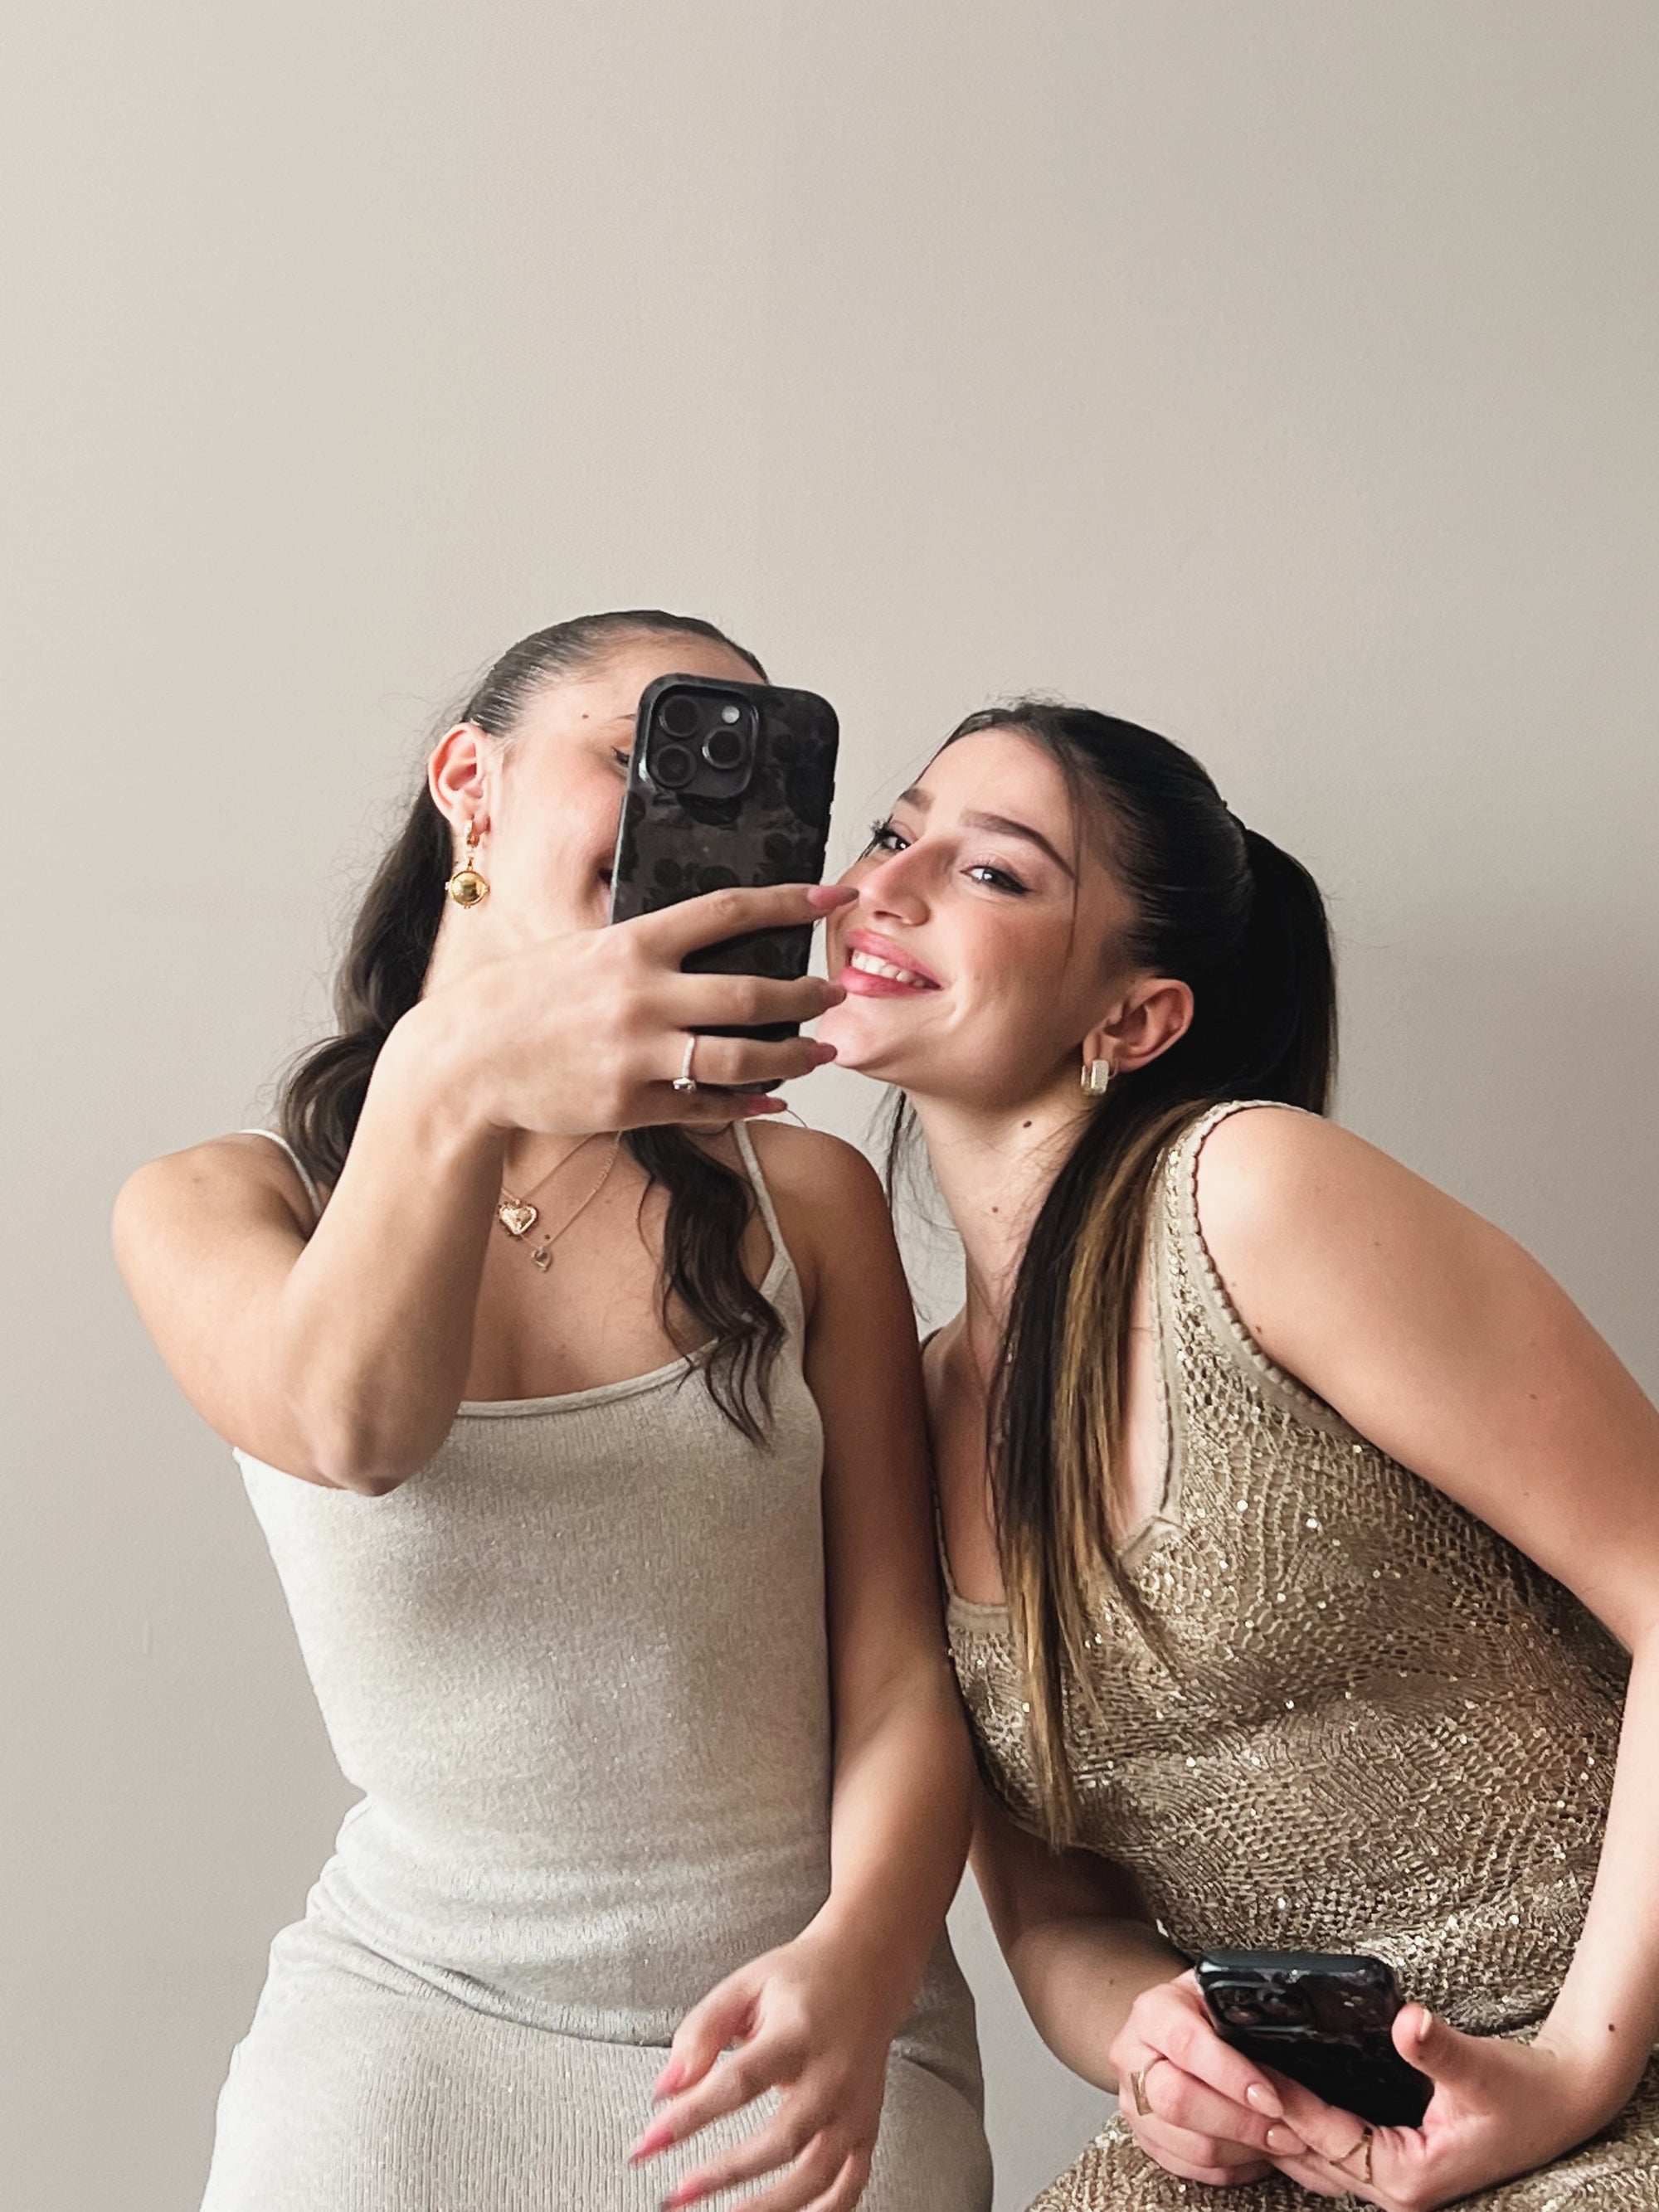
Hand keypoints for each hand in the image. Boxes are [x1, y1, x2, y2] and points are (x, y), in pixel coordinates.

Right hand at [414, 882, 855, 1137]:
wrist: (463, 1059)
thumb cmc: (520, 999)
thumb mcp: (578, 949)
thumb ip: (640, 947)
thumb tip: (702, 938)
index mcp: (630, 945)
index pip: (727, 911)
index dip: (788, 902)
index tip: (831, 896)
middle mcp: (639, 997)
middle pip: (750, 993)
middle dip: (806, 994)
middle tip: (836, 992)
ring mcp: (635, 1055)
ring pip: (738, 1057)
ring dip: (791, 1056)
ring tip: (819, 1053)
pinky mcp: (627, 1106)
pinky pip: (702, 1106)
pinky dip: (745, 1105)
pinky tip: (771, 1100)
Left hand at [625, 1929, 891, 2210]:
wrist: (867, 1968)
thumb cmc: (801, 1978)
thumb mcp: (744, 1986)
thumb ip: (701, 2032)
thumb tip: (665, 2088)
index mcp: (798, 2033)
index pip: (739, 2082)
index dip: (690, 2116)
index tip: (649, 2142)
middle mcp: (832, 2074)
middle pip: (782, 2138)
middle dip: (725, 2173)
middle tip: (678, 2194)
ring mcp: (855, 2106)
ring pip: (818, 2172)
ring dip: (770, 2205)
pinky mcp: (867, 2125)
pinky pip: (852, 2184)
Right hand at [1108, 1970, 1310, 2184]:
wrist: (1169, 2029)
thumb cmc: (1203, 2012)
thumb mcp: (1225, 2002)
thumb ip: (1253, 2025)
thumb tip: (1304, 2062)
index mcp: (1153, 2013)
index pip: (1186, 2044)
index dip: (1231, 2075)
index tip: (1272, 2098)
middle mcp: (1134, 2058)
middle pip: (1178, 2102)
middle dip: (1242, 2123)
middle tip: (1287, 2130)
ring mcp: (1135, 2105)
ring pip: (1189, 2145)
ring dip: (1245, 2150)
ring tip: (1281, 2141)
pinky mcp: (1148, 2141)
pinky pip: (1194, 2170)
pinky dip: (1233, 2166)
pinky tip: (1256, 2150)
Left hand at [1264, 2006, 1630, 2208]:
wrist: (1560, 2104)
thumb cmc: (1523, 2092)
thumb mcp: (1479, 2068)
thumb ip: (1438, 2048)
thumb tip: (1408, 2021)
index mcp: (1406, 2179)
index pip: (1325, 2136)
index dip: (1285, 2101)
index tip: (1246, 2069)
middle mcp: (1393, 2191)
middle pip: (1308, 2156)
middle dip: (1265, 2119)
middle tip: (1218, 2075)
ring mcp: (1392, 2183)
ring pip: (1314, 2160)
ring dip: (1277, 2127)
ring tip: (1231, 2086)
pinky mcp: (1393, 2166)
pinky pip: (1332, 2153)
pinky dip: (1302, 2128)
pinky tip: (1276, 2098)